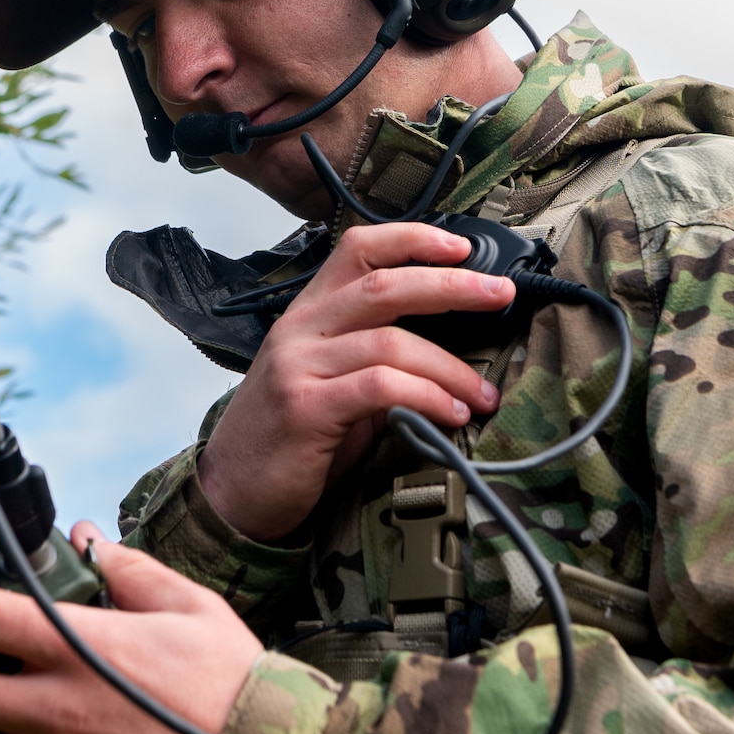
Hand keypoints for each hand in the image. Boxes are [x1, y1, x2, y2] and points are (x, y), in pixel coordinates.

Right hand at [198, 222, 509, 539]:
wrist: (232, 495)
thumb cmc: (290, 440)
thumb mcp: (330, 384)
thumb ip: (375, 360)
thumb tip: (451, 354)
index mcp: (307, 313)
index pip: (359, 248)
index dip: (414, 238)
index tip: (464, 247)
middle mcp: (299, 330)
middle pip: (384, 285)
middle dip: (453, 285)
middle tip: (502, 295)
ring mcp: (297, 366)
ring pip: (391, 342)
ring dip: (451, 367)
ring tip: (483, 395)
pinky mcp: (304, 409)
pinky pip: (380, 388)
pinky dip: (426, 397)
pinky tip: (451, 415)